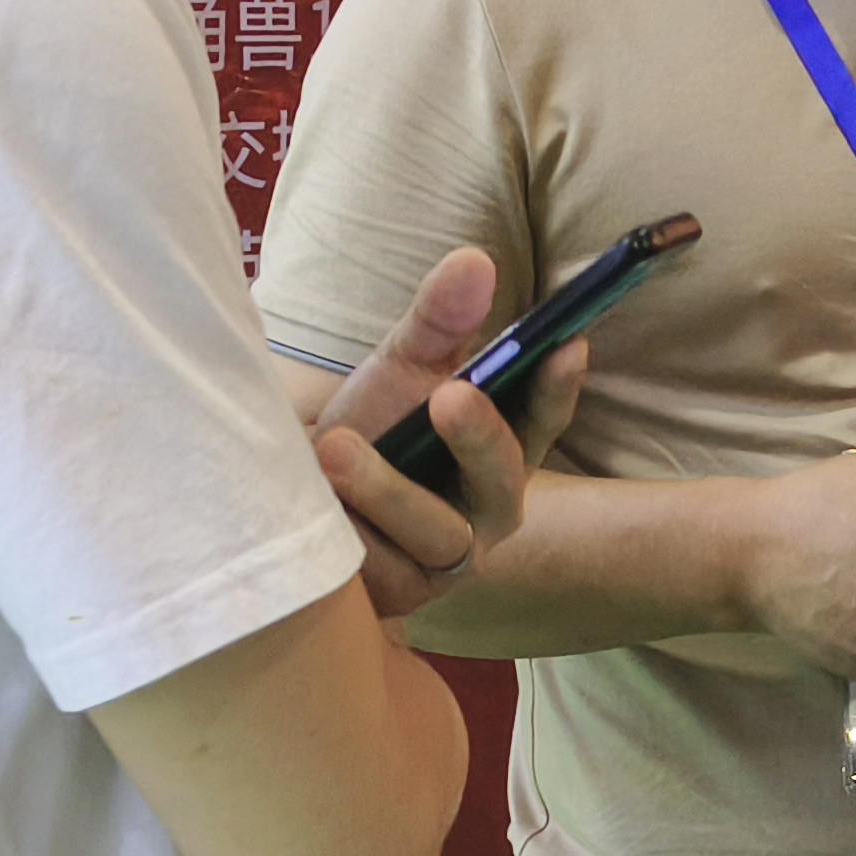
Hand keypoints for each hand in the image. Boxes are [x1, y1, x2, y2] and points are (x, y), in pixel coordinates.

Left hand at [308, 248, 586, 620]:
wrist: (288, 497)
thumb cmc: (364, 429)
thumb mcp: (396, 367)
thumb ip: (437, 320)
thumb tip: (475, 259)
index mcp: (500, 447)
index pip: (543, 417)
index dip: (559, 385)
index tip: (567, 342)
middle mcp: (486, 509)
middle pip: (504, 481)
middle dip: (482, 437)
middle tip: (448, 394)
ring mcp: (446, 559)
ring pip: (440, 533)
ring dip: (388, 490)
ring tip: (333, 451)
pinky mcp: (400, 595)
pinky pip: (384, 571)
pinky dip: (350, 534)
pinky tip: (318, 510)